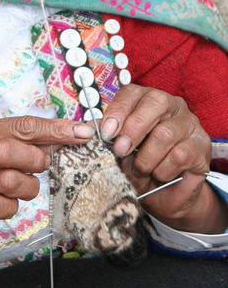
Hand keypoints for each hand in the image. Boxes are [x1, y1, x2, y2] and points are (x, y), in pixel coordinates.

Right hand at [0, 115, 93, 251]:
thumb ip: (21, 141)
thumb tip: (66, 135)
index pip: (22, 125)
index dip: (56, 129)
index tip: (83, 132)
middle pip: (11, 150)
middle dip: (35, 161)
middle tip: (38, 167)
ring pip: (10, 182)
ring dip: (26, 188)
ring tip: (21, 187)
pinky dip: (9, 207)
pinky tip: (4, 204)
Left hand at [101, 84, 227, 233]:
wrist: (165, 194)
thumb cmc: (140, 165)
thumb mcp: (120, 150)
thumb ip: (108, 137)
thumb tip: (86, 130)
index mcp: (146, 100)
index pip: (132, 93)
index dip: (118, 111)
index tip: (106, 133)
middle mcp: (171, 105)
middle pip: (154, 103)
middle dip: (133, 129)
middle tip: (121, 151)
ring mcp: (189, 123)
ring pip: (165, 133)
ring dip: (147, 158)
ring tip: (141, 170)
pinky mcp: (201, 145)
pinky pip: (179, 155)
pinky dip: (163, 170)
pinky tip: (160, 175)